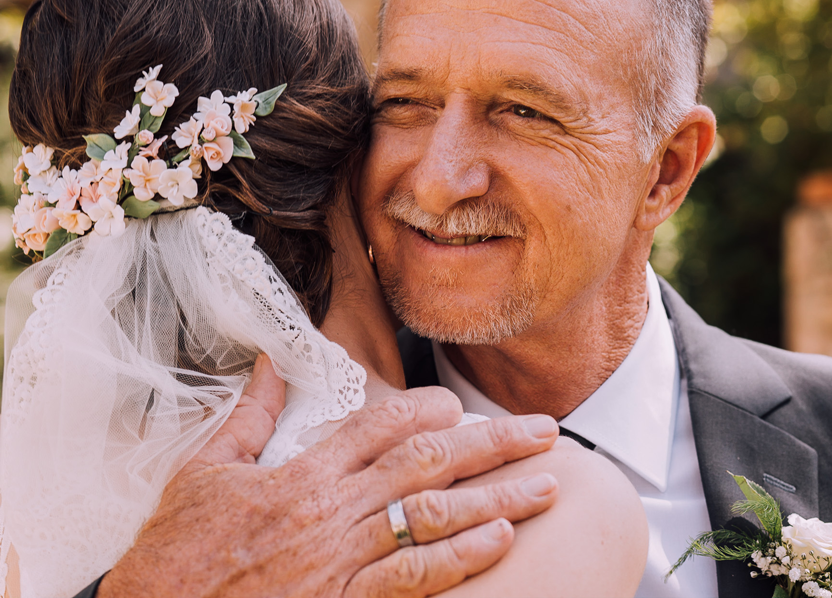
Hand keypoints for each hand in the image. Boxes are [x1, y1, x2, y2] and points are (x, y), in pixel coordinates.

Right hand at [98, 356, 559, 597]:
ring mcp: (342, 558)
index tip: (459, 405)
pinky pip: (413, 578)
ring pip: (434, 517)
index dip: (425, 410)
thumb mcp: (203, 471)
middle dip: (494, 444)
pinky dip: (460, 558)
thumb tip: (272, 363)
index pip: (378, 426)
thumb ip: (250, 416)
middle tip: (545, 431)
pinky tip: (500, 541)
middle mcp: (332, 510)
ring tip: (546, 486)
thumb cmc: (177, 551)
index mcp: (301, 474)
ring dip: (497, 498)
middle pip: (427, 463)